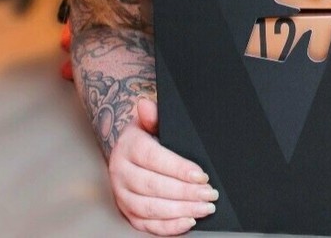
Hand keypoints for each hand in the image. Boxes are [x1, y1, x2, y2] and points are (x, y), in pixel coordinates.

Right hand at [107, 98, 218, 234]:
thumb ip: (153, 114)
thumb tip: (146, 105)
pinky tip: (188, 221)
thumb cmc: (146, 136)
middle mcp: (120, 172)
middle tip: (210, 194)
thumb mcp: (149, 121)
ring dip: (180, 211)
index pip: (153, 158)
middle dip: (185, 193)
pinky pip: (146, 225)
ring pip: (149, 208)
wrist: (127, 152)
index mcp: (128, 147)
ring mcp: (122, 195)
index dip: (179, 168)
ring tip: (204, 208)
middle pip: (153, 186)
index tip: (202, 176)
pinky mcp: (127, 212)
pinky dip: (168, 227)